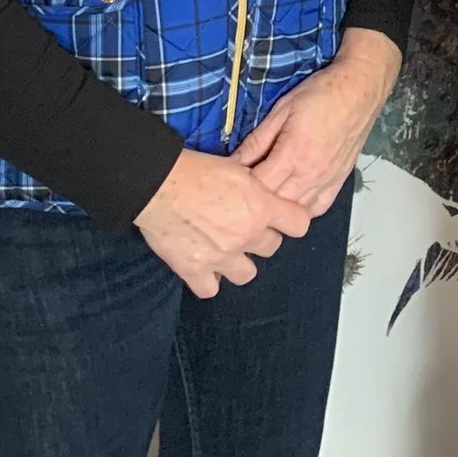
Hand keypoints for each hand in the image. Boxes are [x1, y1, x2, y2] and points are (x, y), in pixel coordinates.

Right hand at [133, 150, 313, 297]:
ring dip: (240, 262)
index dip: (291, 220)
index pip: (299, 225)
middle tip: (245, 227)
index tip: (281, 217)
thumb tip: (264, 191)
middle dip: (262, 238)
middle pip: (272, 248)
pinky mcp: (194, 270)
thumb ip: (256, 186)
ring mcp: (221, 257)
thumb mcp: (237, 167)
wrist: (158, 183)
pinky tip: (204, 266)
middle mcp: (246, 236)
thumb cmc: (197, 168)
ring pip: (247, 273)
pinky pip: (210, 289)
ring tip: (226, 249)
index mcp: (261, 208)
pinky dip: (208, 280)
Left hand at [233, 28, 402, 216]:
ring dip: (278, 207)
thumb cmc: (320, 93)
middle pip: (275, 204)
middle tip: (243, 191)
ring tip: (265, 196)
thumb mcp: (281, 111)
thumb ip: (257, 141)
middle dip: (256, 201)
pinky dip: (301, 210)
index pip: (258, 186)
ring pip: (295, 211)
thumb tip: (234, 163)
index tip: (229, 182)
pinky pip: (317, 209)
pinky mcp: (340, 181)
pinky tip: (291, 199)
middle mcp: (312, 173)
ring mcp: (328, 180)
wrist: (359, 88)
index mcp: (293, 153)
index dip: (240, 187)